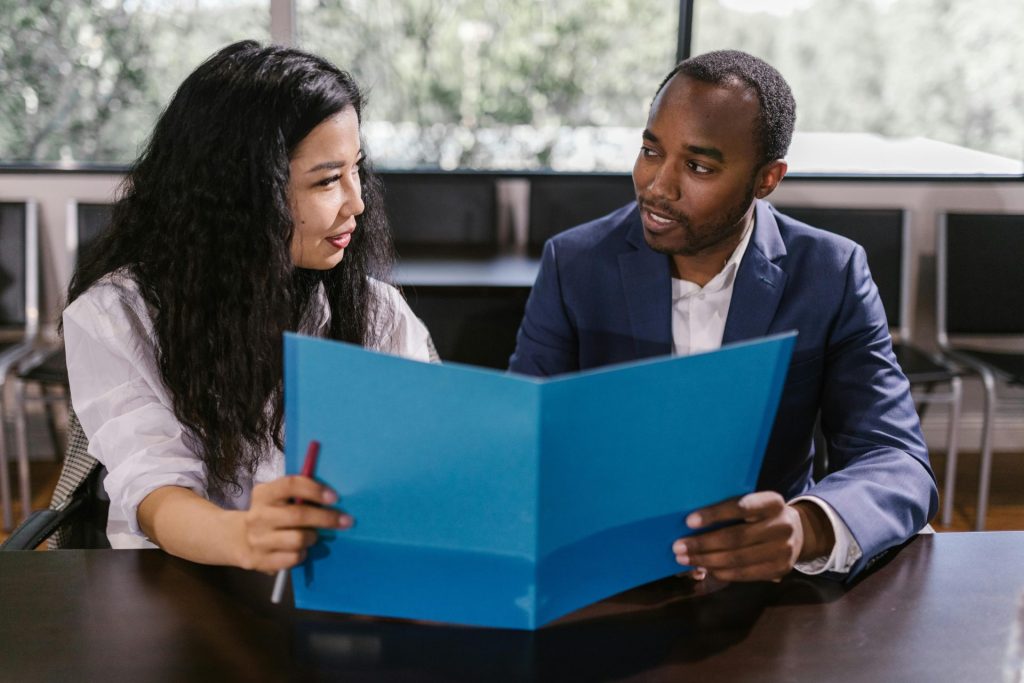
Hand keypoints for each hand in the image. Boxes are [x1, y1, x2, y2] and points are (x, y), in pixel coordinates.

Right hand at [239, 475, 352, 572]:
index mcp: (264, 493)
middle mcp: (258, 515)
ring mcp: (257, 539)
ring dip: (312, 537)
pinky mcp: (259, 560)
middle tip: (346, 521)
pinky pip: (292, 558)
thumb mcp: (277, 498)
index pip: (290, 484)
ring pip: (298, 539)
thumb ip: (298, 494)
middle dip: (327, 518)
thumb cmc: (270, 514)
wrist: (238, 539)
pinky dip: (302, 554)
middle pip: (298, 515)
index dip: (315, 489)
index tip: (335, 497)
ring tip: (313, 536)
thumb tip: (331, 496)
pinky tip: (301, 550)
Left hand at [671, 492, 833, 581]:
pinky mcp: (780, 569)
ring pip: (737, 558)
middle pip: (736, 537)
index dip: (714, 514)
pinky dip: (721, 572)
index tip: (688, 520)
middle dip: (703, 543)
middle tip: (678, 546)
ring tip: (685, 559)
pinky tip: (705, 568)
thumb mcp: (754, 503)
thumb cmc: (761, 515)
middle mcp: (781, 525)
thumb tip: (690, 522)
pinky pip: (744, 574)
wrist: (797, 533)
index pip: (741, 506)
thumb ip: (731, 509)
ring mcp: (783, 550)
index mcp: (772, 502)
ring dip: (706, 560)